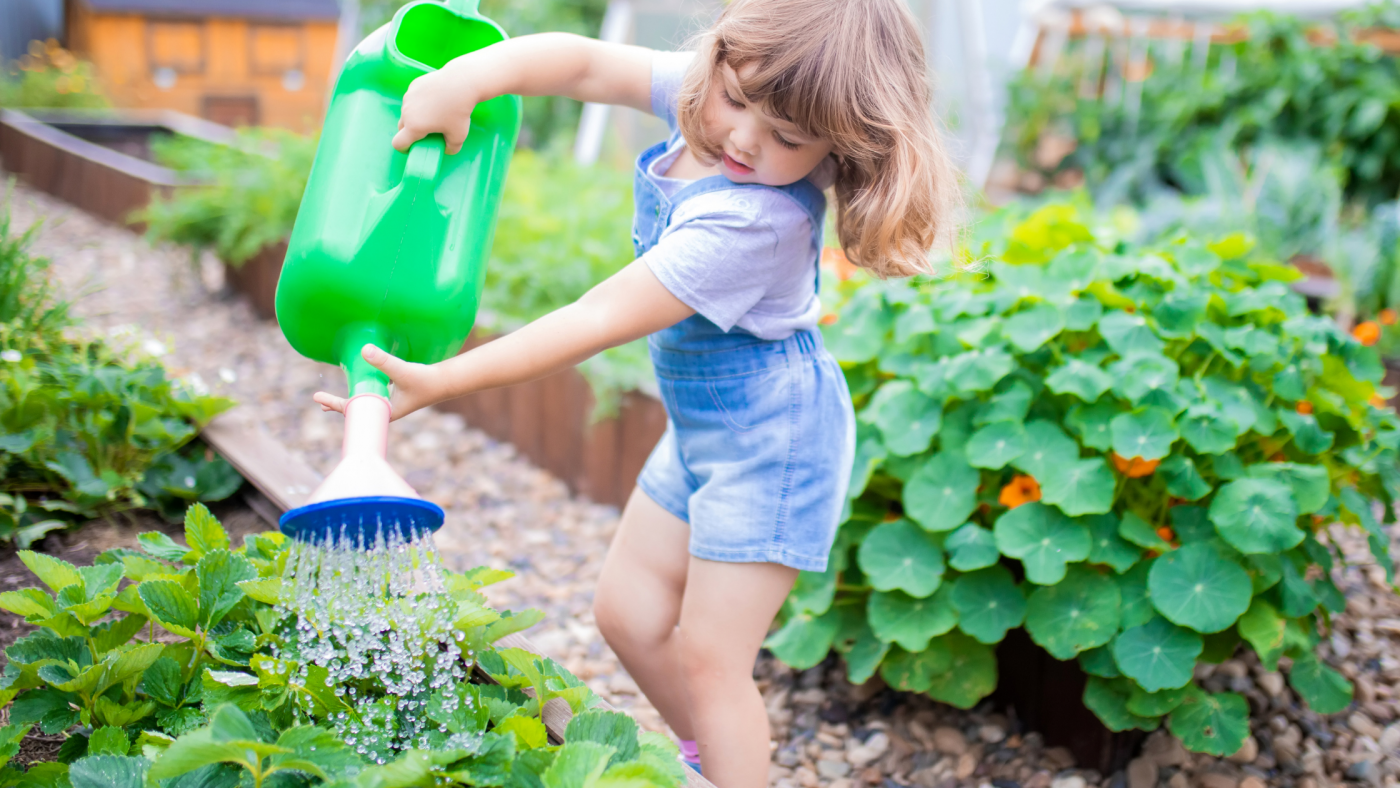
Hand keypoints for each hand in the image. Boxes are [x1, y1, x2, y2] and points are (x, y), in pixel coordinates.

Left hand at [312, 345, 441, 420]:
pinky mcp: (396, 394)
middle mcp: (385, 409)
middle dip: (339, 405)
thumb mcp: (402, 370)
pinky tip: (361, 384)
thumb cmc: (425, 380)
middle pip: (356, 409)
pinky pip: (374, 393)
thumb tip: (363, 349)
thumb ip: (383, 360)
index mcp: (383, 411)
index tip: (318, 399)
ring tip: (335, 398)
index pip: (353, 410)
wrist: (445, 383)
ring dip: (351, 398)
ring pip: (365, 401)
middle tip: (320, 402)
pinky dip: (363, 389)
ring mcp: (391, 402)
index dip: (334, 404)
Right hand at [391, 67, 477, 154]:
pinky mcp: (414, 85)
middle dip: (411, 132)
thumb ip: (451, 148)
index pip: (398, 143)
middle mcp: (407, 112)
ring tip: (434, 113)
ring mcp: (408, 96)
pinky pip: (412, 98)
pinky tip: (435, 99)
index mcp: (414, 127)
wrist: (461, 82)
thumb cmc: (460, 111)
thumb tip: (446, 149)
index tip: (414, 147)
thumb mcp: (459, 136)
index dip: (405, 148)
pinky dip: (419, 102)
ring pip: (407, 112)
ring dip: (415, 116)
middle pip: (402, 128)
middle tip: (427, 132)